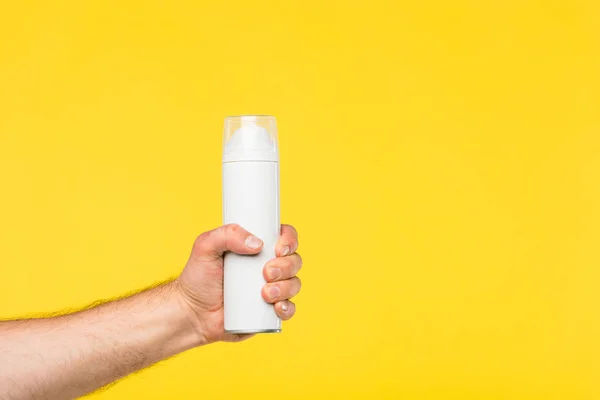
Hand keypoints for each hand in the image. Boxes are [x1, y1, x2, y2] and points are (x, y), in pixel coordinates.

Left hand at [176, 224, 301, 343]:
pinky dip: (288, 308)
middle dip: (286, 266)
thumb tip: (257, 243)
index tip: (279, 248)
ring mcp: (271, 290)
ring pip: (294, 284)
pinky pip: (289, 310)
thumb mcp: (205, 247)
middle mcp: (269, 267)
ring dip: (286, 287)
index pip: (284, 237)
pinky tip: (277, 307)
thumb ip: (227, 234)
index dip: (289, 240)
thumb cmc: (198, 277)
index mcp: (258, 247)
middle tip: (266, 273)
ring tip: (265, 293)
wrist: (191, 313)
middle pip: (294, 260)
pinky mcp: (269, 313)